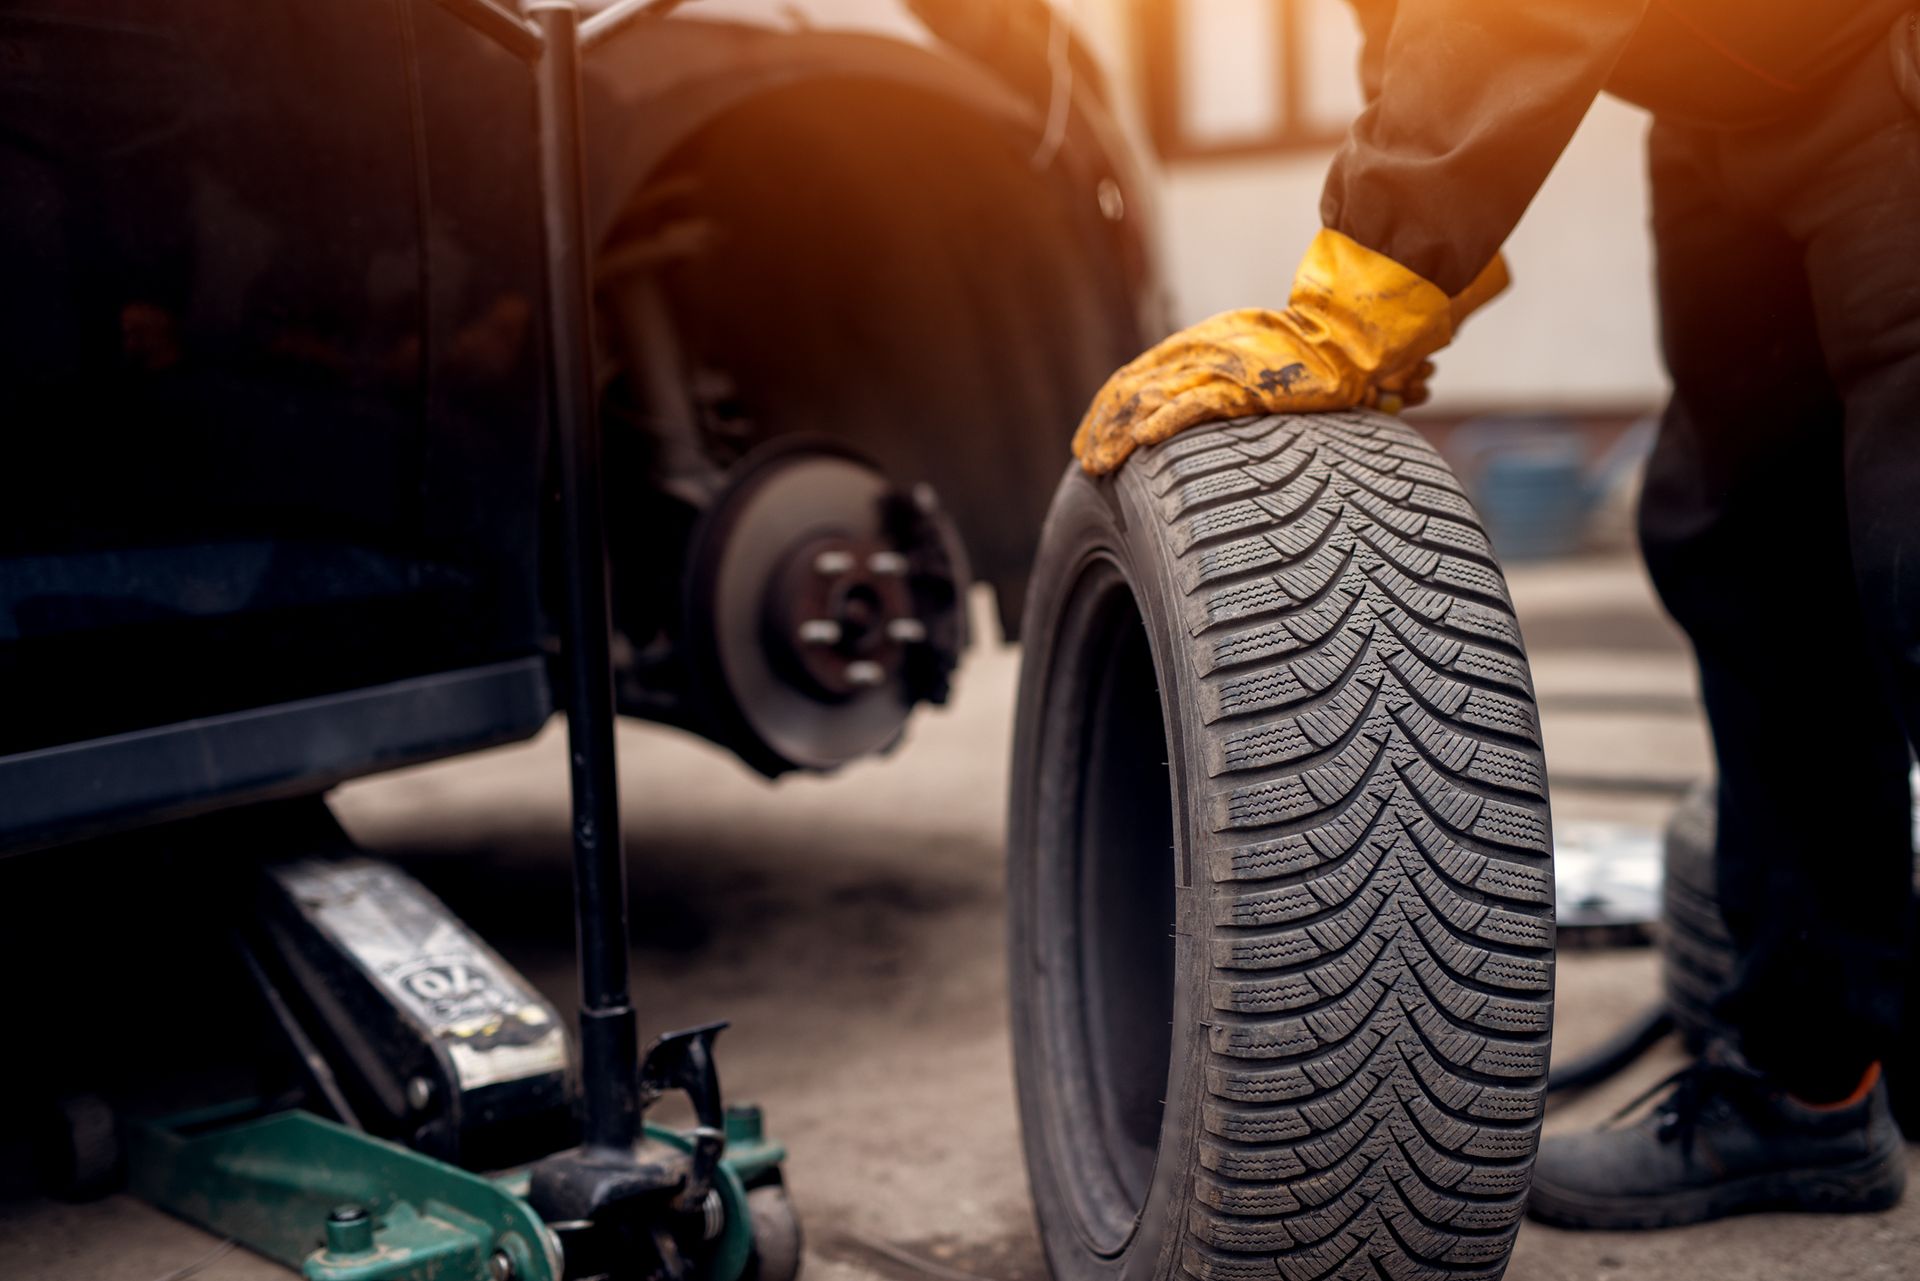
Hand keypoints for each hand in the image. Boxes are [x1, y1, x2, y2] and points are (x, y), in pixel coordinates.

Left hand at [1072, 235, 1506, 475]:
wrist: (1346, 334)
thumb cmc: (1302, 356)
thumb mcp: (1247, 365)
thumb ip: (1217, 386)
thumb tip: (1190, 415)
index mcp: (1197, 347)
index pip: (1136, 379)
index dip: (1107, 411)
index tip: (1088, 442)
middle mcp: (1200, 351)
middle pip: (1134, 389)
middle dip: (1102, 427)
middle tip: (1084, 461)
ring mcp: (1223, 366)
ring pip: (1156, 398)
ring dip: (1121, 433)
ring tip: (1098, 463)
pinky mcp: (1249, 383)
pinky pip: (1199, 404)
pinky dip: (1167, 422)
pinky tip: (1144, 443)